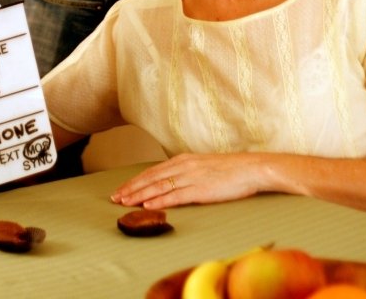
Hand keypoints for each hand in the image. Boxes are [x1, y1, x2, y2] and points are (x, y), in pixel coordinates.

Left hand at [110, 151, 264, 208]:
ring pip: (159, 187)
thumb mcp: (203, 167)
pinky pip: (176, 196)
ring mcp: (191, 177)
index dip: (135, 181)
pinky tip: (148, 206)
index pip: (152, 172)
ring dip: (140, 195)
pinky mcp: (200, 189)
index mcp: (183, 160)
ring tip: (125, 203)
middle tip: (115, 198)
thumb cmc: (229, 170)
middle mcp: (183, 166)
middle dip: (131, 189)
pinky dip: (160, 200)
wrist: (251, 168)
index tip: (121, 190)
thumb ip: (187, 173)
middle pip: (151, 178)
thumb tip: (173, 183)